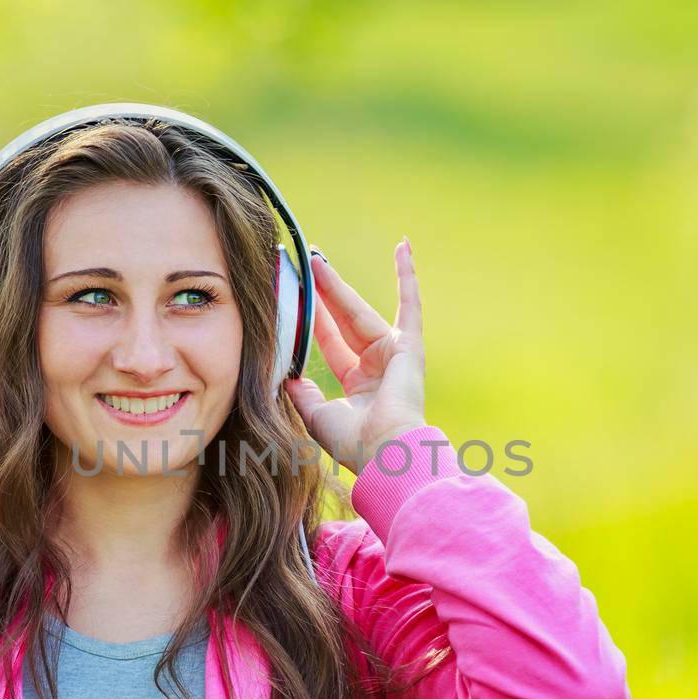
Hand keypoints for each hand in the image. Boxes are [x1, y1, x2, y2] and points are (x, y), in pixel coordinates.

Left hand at [283, 237, 427, 475]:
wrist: (386, 452)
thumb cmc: (354, 443)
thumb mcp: (316, 414)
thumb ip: (302, 392)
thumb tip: (286, 375)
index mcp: (358, 385)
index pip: (330, 342)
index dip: (313, 319)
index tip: (297, 297)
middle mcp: (377, 367)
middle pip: (343, 320)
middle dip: (322, 294)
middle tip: (304, 267)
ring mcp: (395, 355)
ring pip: (360, 310)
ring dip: (339, 285)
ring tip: (316, 259)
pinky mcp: (409, 346)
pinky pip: (411, 304)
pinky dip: (408, 276)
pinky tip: (403, 247)